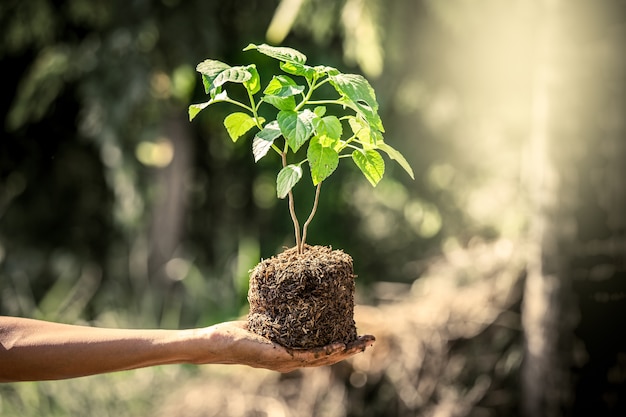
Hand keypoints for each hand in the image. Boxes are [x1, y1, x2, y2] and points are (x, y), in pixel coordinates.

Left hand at [205, 321, 374, 372]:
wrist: (217, 343)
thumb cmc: (235, 332)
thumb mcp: (263, 318)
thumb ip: (278, 310)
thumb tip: (288, 287)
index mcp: (291, 351)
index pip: (322, 350)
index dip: (342, 344)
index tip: (358, 334)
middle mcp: (292, 360)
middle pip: (329, 357)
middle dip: (352, 349)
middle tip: (371, 340)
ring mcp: (287, 361)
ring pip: (323, 358)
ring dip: (345, 351)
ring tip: (363, 343)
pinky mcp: (280, 358)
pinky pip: (308, 355)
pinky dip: (326, 352)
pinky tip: (340, 346)